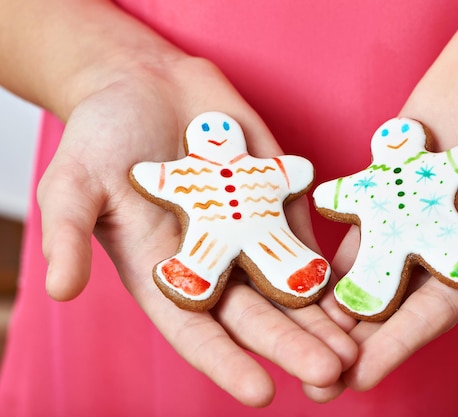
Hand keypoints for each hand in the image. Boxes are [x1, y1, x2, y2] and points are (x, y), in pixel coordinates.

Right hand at [36, 58, 356, 405]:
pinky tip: (359, 291)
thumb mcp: (73, 182)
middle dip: (293, 346)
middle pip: (257, 316)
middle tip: (329, 376)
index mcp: (165, 274)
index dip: (226, 363)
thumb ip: (69, 234)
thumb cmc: (102, 135)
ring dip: (323, 319)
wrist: (146, 84)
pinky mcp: (276, 201)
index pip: (197, 331)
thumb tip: (59, 291)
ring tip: (355, 350)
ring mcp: (249, 233)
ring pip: (290, 285)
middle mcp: (213, 264)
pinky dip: (332, 265)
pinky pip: (308, 236)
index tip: (261, 392)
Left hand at [333, 0, 457, 390]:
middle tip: (311, 376)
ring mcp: (411, 207)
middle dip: (353, 338)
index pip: (437, 309)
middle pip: (394, 297)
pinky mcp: (388, 176)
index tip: (359, 378)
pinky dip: (327, 239)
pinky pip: (352, 214)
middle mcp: (442, 235)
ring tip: (291, 331)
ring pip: (366, 262)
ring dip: (331, 298)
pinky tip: (294, 264)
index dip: (398, 344)